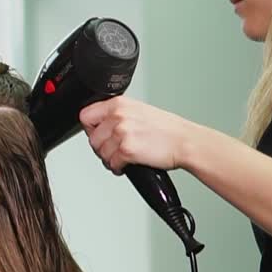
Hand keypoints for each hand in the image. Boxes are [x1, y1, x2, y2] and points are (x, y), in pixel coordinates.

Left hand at [78, 96, 192, 173]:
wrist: (185, 142)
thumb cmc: (168, 129)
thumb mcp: (139, 111)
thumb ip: (118, 115)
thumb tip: (102, 126)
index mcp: (119, 104)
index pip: (86, 116)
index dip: (91, 129)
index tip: (99, 135)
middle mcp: (118, 116)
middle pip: (92, 138)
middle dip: (101, 148)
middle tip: (112, 152)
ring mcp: (122, 132)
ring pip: (100, 152)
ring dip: (109, 160)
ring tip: (120, 159)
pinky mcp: (127, 149)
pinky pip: (111, 163)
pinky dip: (117, 168)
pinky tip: (126, 166)